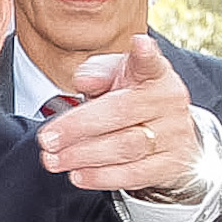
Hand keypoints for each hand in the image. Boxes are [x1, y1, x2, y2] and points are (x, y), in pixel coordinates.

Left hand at [36, 37, 205, 195]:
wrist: (166, 136)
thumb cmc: (130, 101)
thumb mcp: (115, 80)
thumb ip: (98, 73)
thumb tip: (84, 80)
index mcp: (156, 76)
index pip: (152, 63)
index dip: (145, 55)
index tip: (139, 45)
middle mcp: (169, 103)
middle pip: (122, 113)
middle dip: (78, 127)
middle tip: (47, 139)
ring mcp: (174, 135)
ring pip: (126, 147)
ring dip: (83, 156)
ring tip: (54, 159)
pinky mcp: (171, 165)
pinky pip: (134, 174)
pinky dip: (101, 177)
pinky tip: (77, 174)